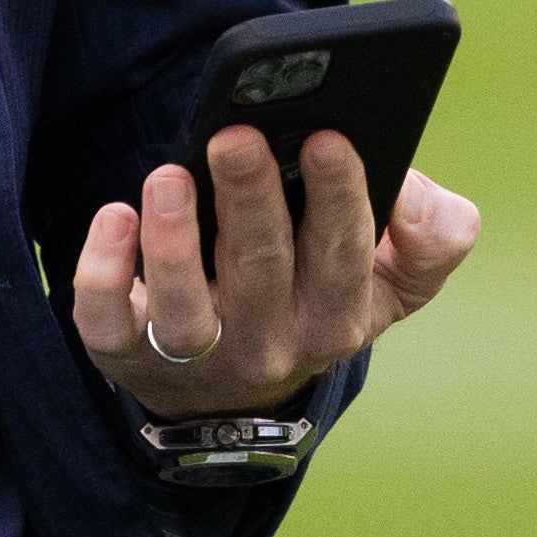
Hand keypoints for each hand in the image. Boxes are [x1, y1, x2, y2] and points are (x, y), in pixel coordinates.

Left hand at [71, 126, 479, 417]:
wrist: (238, 399)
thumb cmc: (315, 300)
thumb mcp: (392, 282)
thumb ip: (433, 237)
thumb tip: (414, 197)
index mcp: (337, 317)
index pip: (343, 257)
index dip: (337, 198)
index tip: (327, 137)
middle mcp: (268, 346)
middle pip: (261, 271)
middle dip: (250, 199)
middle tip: (236, 137)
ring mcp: (194, 358)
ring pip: (184, 308)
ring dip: (175, 240)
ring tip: (169, 174)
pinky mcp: (124, 356)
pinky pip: (107, 324)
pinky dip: (104, 273)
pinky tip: (114, 217)